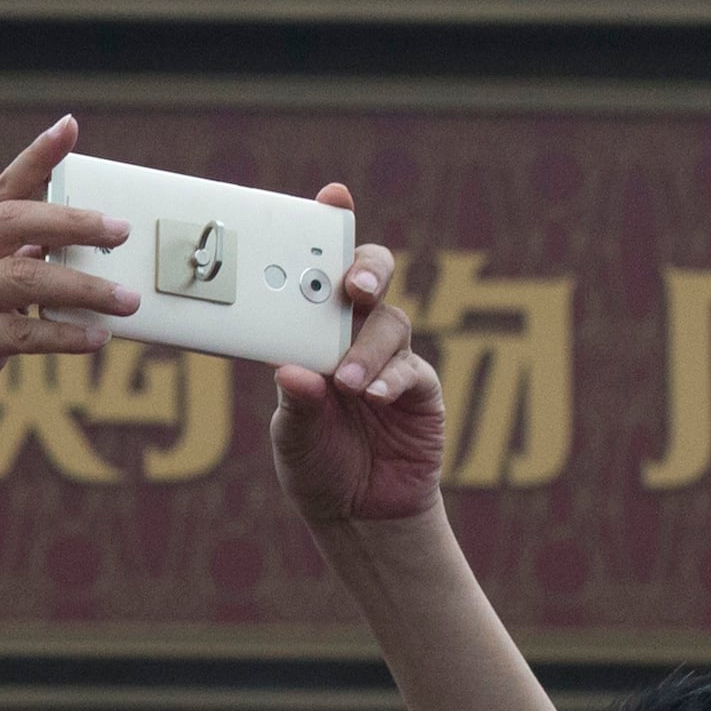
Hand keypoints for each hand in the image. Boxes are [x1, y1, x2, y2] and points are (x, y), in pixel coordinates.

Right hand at [0, 116, 136, 468]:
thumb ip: (13, 274)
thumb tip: (70, 248)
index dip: (36, 159)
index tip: (70, 129)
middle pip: (15, 221)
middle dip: (75, 222)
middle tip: (121, 231)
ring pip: (25, 278)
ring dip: (85, 289)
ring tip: (128, 300)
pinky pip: (21, 331)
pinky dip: (65, 334)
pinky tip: (98, 338)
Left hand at [268, 197, 446, 529]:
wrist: (359, 514)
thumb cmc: (317, 462)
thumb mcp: (292, 435)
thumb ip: (297, 403)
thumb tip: (290, 370)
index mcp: (313, 331)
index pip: (320, 271)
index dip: (330, 228)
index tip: (332, 196)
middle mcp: (354, 335)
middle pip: (371, 277)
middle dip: (365, 269)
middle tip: (354, 285)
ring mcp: (391, 358)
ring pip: (390, 324)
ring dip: (367, 348)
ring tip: (348, 381)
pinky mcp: (420, 390)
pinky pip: (411, 370)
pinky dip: (392, 378)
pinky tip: (375, 395)